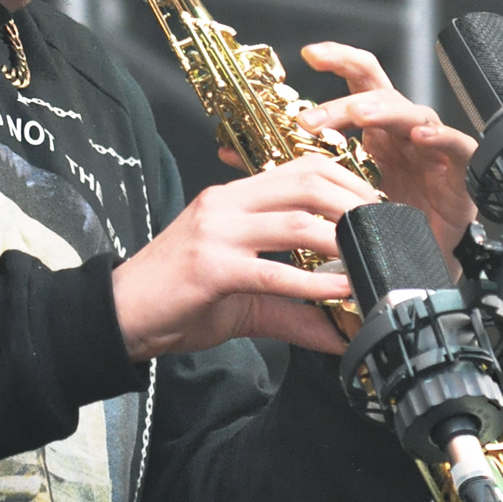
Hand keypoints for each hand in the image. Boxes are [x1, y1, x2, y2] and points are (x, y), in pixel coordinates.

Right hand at [109, 154, 378, 359]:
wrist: (118, 316)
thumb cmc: (177, 299)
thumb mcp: (246, 297)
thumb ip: (295, 308)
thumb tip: (341, 332)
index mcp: (233, 198)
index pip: (300, 169)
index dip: (346, 181)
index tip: (375, 209)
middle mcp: (225, 205)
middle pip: (306, 184)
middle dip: (354, 205)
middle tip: (384, 232)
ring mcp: (216, 233)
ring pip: (295, 223)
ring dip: (341, 241)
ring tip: (370, 260)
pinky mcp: (210, 268)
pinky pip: (272, 271)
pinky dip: (313, 282)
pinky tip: (340, 292)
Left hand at [298, 43, 476, 260]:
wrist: (424, 260)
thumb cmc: (388, 223)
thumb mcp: (341, 192)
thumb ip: (301, 169)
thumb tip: (240, 154)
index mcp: (377, 129)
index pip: (360, 81)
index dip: (339, 60)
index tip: (310, 53)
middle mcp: (404, 131)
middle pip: (380, 93)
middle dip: (344, 100)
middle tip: (311, 120)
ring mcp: (433, 146)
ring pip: (412, 114)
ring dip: (384, 111)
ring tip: (359, 114)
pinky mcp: (459, 169)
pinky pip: (455, 144)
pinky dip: (439, 137)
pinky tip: (421, 137)